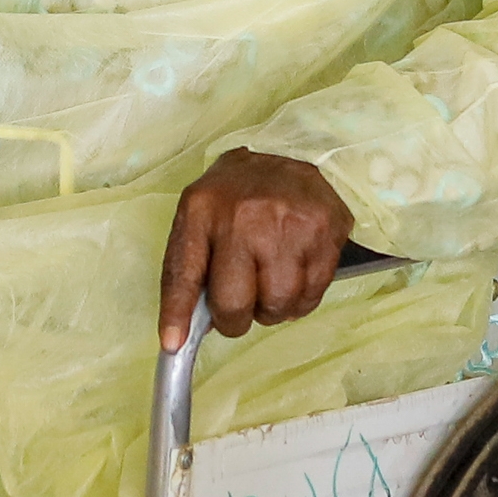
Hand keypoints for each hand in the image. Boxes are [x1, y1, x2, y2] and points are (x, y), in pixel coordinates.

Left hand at [159, 150, 354, 348]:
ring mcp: (288, 226)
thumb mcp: (200, 213)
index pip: (183, 274)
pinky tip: (294, 272)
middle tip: (240, 305)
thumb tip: (182, 331)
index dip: (177, 315)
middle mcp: (244, 217)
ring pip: (277, 307)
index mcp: (202, 209)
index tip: (173, 344)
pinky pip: (310, 299)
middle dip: (234, 318)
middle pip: (234, 304)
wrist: (292, 152)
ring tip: (270, 280)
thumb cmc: (238, 194)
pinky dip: (299, 299)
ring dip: (271, 308)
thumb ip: (189, 265)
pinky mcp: (325, 235)